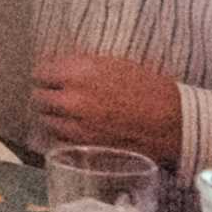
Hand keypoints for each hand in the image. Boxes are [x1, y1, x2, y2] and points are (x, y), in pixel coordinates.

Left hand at [29, 48, 183, 157]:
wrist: (172, 122)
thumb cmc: (148, 89)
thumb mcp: (113, 64)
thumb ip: (81, 67)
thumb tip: (59, 70)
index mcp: (79, 72)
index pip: (41, 72)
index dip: (48, 75)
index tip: (53, 78)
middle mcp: (72, 99)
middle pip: (39, 98)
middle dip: (47, 96)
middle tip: (58, 96)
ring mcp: (75, 126)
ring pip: (45, 120)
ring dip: (53, 117)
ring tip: (68, 114)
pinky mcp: (83, 147)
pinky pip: (59, 140)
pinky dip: (63, 135)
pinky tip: (76, 130)